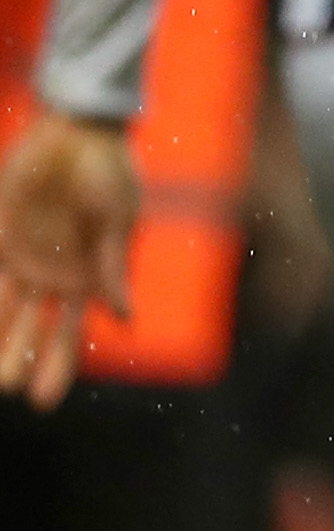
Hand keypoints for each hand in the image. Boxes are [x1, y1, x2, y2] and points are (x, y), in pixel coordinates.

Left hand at [0, 114, 138, 408]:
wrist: (76, 130)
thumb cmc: (110, 170)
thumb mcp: (119, 217)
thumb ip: (114, 267)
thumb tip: (124, 320)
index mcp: (90, 275)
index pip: (71, 331)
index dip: (58, 364)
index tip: (44, 400)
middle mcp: (55, 274)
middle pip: (35, 330)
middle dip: (23, 361)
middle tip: (10, 391)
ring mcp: (25, 258)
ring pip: (7, 312)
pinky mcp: (3, 238)